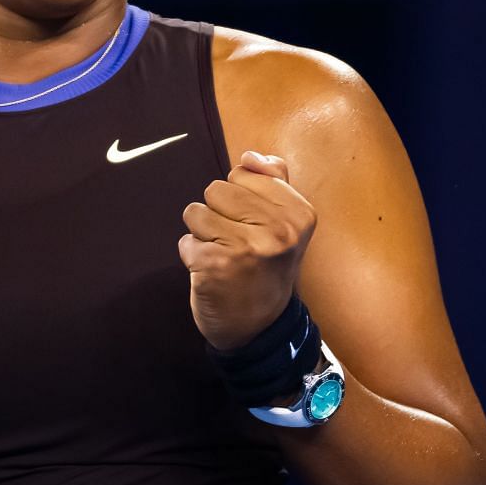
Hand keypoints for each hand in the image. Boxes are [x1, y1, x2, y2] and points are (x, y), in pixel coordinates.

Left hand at [178, 150, 316, 351]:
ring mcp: (247, 248)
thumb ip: (273, 180)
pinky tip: (212, 271)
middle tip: (237, 243)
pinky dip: (193, 256)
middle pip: (217, 189)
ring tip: (224, 255)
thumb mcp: (285, 223)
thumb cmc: (267, 268)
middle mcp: (278, 230)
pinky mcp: (216, 265)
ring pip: (197, 211)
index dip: (240, 198)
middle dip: (219, 214)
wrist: (259, 328)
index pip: (244, 173)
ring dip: (203, 234)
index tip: (255, 226)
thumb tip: (249, 156)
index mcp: (299, 214)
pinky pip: (186, 241)